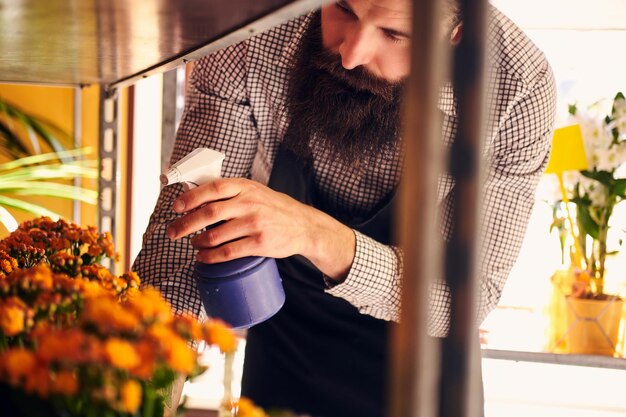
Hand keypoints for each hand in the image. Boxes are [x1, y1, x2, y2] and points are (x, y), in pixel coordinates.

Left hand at [166, 178, 355, 280]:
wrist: (305, 226)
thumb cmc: (275, 208)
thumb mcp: (256, 191)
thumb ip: (233, 193)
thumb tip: (197, 199)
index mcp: (246, 187)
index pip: (213, 188)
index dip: (191, 197)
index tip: (176, 207)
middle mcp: (250, 203)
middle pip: (208, 213)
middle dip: (185, 224)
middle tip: (172, 232)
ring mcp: (255, 224)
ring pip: (215, 235)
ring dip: (197, 242)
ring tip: (193, 244)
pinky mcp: (260, 244)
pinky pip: (228, 252)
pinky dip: (210, 257)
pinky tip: (203, 258)